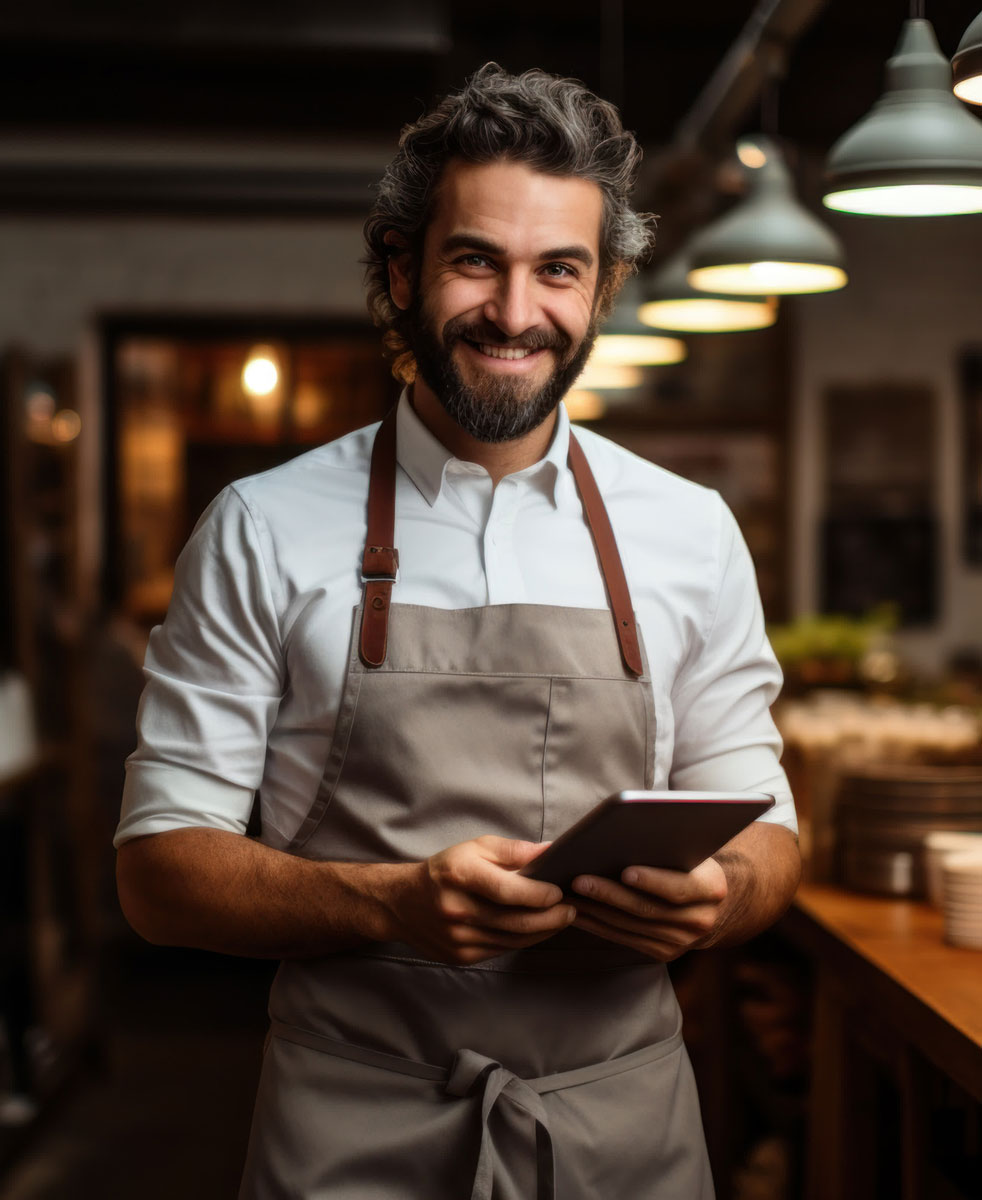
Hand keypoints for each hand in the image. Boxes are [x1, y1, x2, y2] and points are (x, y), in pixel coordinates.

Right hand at [386, 836, 575, 964]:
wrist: (402, 903)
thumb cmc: (444, 871)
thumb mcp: (474, 848)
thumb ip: (513, 850)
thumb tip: (550, 851)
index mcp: (461, 876)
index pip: (508, 891)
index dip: (539, 895)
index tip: (559, 892)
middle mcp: (458, 909)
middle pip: (516, 921)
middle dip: (552, 918)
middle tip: (571, 910)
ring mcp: (458, 937)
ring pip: (513, 940)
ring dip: (542, 931)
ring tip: (560, 919)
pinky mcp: (460, 956)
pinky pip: (501, 950)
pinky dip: (523, 940)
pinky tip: (535, 930)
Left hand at [568, 857, 728, 961]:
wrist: (716, 904)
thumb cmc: (693, 865)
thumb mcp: (692, 851)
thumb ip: (670, 847)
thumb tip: (626, 833)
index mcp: (711, 889)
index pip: (679, 888)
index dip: (652, 881)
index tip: (625, 871)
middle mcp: (699, 920)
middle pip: (647, 910)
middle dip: (610, 895)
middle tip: (579, 881)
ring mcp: (681, 941)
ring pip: (631, 927)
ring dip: (597, 912)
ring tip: (570, 895)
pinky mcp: (663, 952)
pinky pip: (625, 939)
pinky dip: (599, 926)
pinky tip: (579, 912)